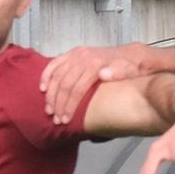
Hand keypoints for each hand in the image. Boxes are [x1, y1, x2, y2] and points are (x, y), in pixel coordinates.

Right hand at [41, 44, 159, 125]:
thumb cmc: (131, 68)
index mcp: (95, 64)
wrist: (131, 54)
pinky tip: (42, 88)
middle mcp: (83, 58)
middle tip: (55, 119)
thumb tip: (104, 74)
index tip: (65, 120)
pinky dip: (46, 75)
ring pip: (57, 76)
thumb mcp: (131, 71)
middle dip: (58, 103)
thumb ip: (118, 73)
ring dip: (50, 94)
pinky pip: (55, 63)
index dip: (69, 106)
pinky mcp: (73, 53)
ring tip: (48, 110)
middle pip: (64, 84)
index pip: (77, 89)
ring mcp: (76, 54)